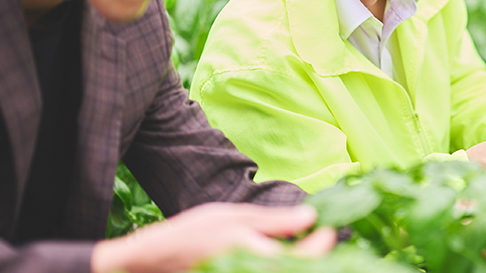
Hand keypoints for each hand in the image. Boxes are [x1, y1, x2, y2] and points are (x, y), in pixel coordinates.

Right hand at [91, 203, 335, 272]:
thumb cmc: (193, 233)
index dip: (323, 244)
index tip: (329, 228)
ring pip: (286, 272)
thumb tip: (310, 218)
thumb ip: (275, 222)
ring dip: (299, 261)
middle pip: (299, 270)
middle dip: (314, 256)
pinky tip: (282, 254)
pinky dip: (282, 265)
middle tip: (321, 236)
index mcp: (256, 259)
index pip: (305, 259)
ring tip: (301, 244)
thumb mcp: (235, 217)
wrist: (156, 259)